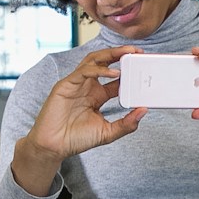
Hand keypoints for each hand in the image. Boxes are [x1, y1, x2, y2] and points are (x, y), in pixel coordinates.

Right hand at [11, 46, 146, 192]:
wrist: (54, 147)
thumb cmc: (77, 139)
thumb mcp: (108, 132)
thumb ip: (127, 124)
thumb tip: (144, 110)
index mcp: (97, 95)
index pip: (115, 78)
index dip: (129, 71)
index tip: (144, 66)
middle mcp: (87, 86)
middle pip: (105, 62)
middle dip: (121, 54)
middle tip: (138, 51)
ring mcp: (76, 84)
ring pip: (94, 61)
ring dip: (111, 54)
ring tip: (128, 53)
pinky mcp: (66, 85)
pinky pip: (83, 71)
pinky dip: (99, 70)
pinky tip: (114, 73)